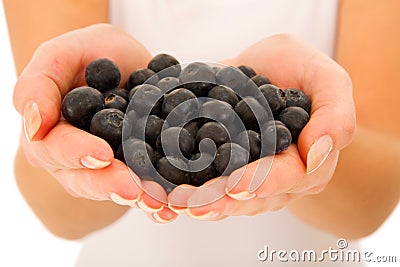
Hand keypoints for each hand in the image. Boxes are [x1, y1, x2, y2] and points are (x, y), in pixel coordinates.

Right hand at [14, 23, 176, 222]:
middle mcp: (76, 159)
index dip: (77, 152)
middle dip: (111, 185)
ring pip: (118, 188)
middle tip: (134, 190)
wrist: (124, 61)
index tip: (101, 154)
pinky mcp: (135, 168)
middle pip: (88, 179)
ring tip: (160, 203)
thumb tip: (34, 124)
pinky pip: (144, 186)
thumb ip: (38, 85)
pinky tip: (173, 207)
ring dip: (140, 198)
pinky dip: (158, 198)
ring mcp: (107, 167)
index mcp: (52, 134)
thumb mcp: (60, 55)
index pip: (57, 148)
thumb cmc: (88, 54)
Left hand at [167, 34, 354, 219]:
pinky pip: (204, 184)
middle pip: (249, 198)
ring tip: (172, 202)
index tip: (236, 184)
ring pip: (224, 199)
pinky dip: (183, 187)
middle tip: (190, 203)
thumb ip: (335, 113)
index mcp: (304, 162)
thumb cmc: (297, 69)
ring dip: (197, 201)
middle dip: (220, 201)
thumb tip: (319, 153)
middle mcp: (275, 178)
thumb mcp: (325, 78)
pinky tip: (163, 190)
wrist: (262, 66)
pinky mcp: (219, 169)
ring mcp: (246, 177)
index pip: (286, 178)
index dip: (262, 182)